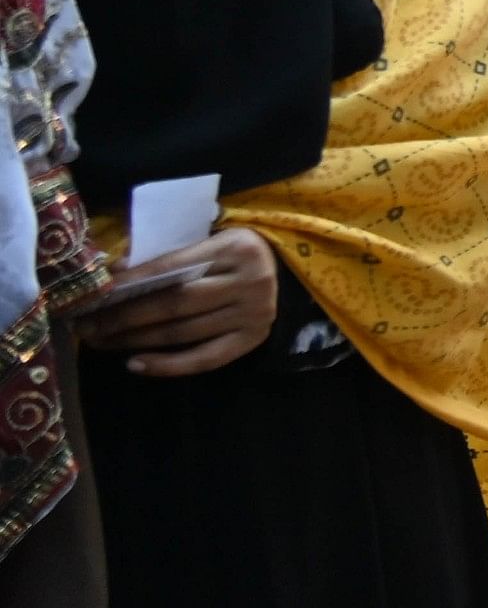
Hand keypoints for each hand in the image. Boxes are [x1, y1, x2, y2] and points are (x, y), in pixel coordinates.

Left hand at [76, 227, 279, 377]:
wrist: (279, 268)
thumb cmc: (229, 254)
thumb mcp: (205, 242)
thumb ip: (164, 257)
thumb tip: (112, 273)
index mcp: (233, 248)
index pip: (171, 268)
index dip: (130, 284)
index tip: (94, 296)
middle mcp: (249, 281)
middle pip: (175, 304)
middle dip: (124, 317)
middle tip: (87, 326)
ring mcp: (254, 313)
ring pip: (184, 333)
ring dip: (136, 341)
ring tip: (102, 343)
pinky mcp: (253, 339)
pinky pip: (205, 358)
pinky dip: (168, 365)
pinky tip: (135, 363)